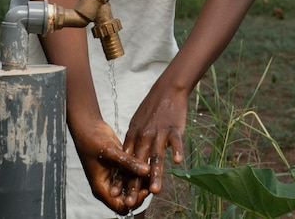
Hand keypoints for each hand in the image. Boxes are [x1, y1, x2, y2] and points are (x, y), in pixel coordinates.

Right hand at [72, 118, 150, 213]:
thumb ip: (128, 162)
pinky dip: (138, 171)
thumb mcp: (110, 152)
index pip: (120, 205)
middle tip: (151, 182)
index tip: (144, 189)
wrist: (88, 126)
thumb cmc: (92, 140)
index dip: (133, 201)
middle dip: (139, 192)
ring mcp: (114, 176)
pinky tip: (149, 165)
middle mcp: (109, 185)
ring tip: (153, 174)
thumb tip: (146, 170)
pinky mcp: (119, 166)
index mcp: (102, 188)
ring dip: (141, 182)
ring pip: (130, 185)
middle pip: (127, 198)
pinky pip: (131, 173)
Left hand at [121, 84, 187, 204]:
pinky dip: (177, 150)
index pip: (126, 162)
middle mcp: (145, 136)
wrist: (167, 90)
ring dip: (155, 174)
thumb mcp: (136, 124)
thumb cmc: (151, 108)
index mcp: (134, 135)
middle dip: (134, 184)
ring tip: (154, 191)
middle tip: (130, 202)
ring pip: (157, 156)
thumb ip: (132, 142)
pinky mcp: (174, 128)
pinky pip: (176, 141)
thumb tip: (127, 160)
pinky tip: (178, 162)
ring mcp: (160, 132)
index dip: (121, 179)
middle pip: (139, 164)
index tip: (116, 195)